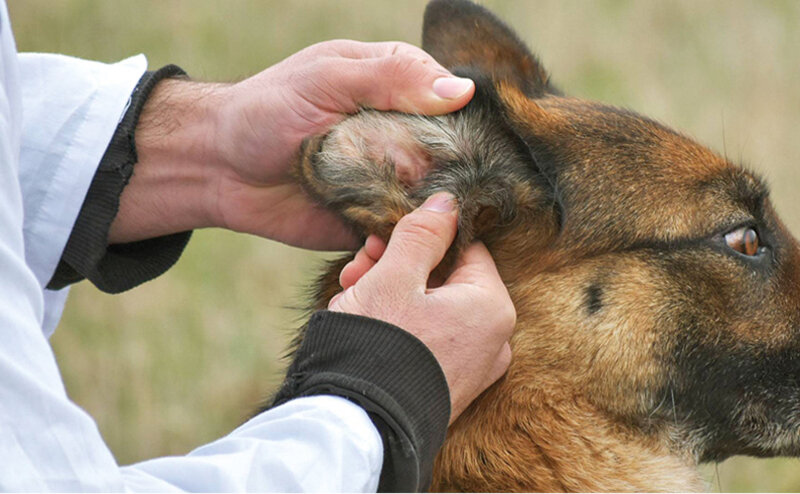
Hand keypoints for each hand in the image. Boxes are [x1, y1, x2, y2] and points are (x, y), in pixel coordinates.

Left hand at [110, 40, 474, 247]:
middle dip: (443, 176)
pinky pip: (403, 235)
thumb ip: (390, 78)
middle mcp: (402, 133)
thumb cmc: (267, 111)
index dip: (461, 123)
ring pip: (434, 200)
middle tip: (407, 182)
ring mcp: (391, 179)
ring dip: (423, 215)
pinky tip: (376, 247)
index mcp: (397, 86)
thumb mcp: (325, 78)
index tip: (455, 145)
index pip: (453, 101)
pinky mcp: (375, 220)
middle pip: (452, 156)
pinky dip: (397, 243)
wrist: (220, 168)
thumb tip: (462, 91)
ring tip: (389, 218)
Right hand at [328, 192, 515, 422]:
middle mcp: (493, 338)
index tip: (380, 238)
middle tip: (358, 264)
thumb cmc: (381, 343)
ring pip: (432, 309)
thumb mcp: (395, 274)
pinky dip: (399, 325)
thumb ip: (423, 233)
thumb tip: (449, 200)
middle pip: (444, 279)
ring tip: (351, 292)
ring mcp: (473, 367)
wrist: (360, 425)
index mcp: (491, 305)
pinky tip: (364, 320)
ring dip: (391, 292)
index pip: (463, 248)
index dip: (419, 237)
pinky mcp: (450, 387)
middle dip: (397, 265)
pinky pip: (429, 340)